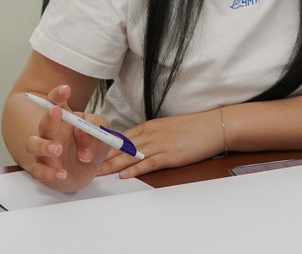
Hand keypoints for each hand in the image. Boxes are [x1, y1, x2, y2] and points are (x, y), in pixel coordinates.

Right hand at [25, 84, 112, 191]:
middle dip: (49, 118)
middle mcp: (51, 133)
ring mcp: (44, 152)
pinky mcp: (42, 170)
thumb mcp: (101, 132)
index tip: (65, 90)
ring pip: (33, 145)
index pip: (57, 102)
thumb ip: (97, 128)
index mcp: (64, 119)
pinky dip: (49, 173)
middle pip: (44, 123)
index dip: (58, 95)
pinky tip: (62, 173)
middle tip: (56, 113)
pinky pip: (39, 171)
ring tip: (58, 149)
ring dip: (44, 146)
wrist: (84, 169)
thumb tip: (88, 137)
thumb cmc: (90, 144)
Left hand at [97, 109, 224, 178]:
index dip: (104, 147)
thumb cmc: (194, 127)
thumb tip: (137, 145)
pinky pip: (148, 163)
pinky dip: (135, 169)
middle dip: (103, 157)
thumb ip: (151, 135)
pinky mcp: (170, 155)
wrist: (214, 126)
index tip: (90, 153)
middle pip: (121, 147)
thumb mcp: (167, 127)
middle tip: (87, 165)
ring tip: (98, 172)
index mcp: (149, 126)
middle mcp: (151, 134)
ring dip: (112, 165)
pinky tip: (124, 174)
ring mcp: (160, 145)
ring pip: (130, 155)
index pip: (121, 138)